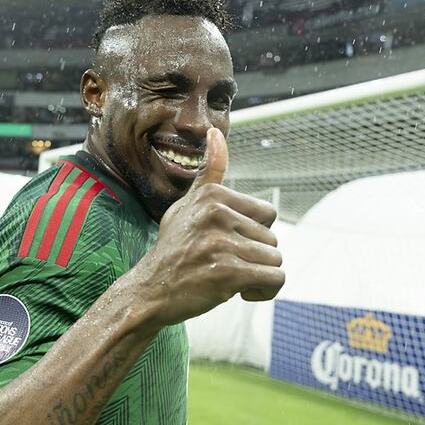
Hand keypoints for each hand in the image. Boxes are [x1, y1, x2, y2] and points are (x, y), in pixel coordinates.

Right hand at [131, 128, 283, 329]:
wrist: (149, 292)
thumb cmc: (173, 249)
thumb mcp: (186, 206)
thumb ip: (209, 173)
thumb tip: (216, 131)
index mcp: (213, 195)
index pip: (267, 214)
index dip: (251, 234)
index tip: (226, 243)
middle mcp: (217, 214)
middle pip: (272, 239)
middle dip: (253, 256)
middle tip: (222, 264)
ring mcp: (222, 243)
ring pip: (274, 260)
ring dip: (257, 275)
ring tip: (227, 278)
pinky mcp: (229, 273)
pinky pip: (273, 280)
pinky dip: (262, 291)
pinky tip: (240, 292)